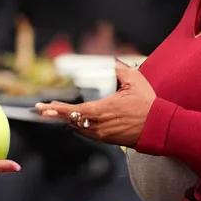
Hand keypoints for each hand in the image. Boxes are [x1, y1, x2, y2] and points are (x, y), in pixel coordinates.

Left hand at [35, 60, 155, 146]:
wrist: (159, 127)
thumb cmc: (147, 104)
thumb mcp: (134, 81)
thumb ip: (120, 69)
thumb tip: (112, 62)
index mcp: (102, 110)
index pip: (74, 110)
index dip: (58, 109)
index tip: (44, 107)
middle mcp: (99, 125)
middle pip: (72, 120)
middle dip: (56, 114)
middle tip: (42, 109)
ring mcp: (102, 134)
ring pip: (79, 127)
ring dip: (67, 119)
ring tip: (55, 112)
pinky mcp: (108, 139)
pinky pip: (88, 132)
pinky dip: (79, 125)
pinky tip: (74, 120)